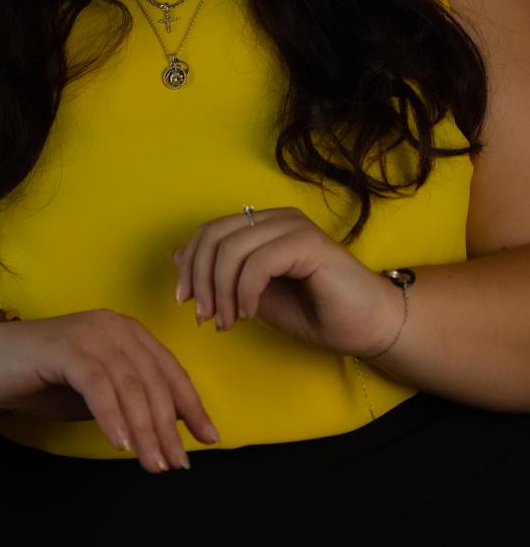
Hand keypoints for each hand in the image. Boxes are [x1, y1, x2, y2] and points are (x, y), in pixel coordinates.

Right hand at [0, 310, 220, 473]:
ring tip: (154, 464)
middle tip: (177, 463)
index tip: (209, 438)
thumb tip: (169, 430)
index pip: (168, 369)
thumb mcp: (95, 394)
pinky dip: (113, 416)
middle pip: (153, 379)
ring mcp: (90, 333)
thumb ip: (128, 401)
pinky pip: (98, 384)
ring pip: (130, 384)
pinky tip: (121, 444)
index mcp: (127, 332)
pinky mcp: (65, 347)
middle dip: (168, 426)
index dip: (191, 404)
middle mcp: (113, 326)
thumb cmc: (42, 380)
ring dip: (145, 428)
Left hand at [172, 206, 403, 356]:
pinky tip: (249, 314)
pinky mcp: (308, 243)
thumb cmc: (317, 313)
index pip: (210, 231)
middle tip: (204, 316)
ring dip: (221, 291)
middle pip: (214, 235)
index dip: (190, 264)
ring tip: (227, 321)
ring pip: (232, 248)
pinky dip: (244, 292)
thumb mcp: (255, 297)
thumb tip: (178, 256)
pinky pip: (258, 262)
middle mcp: (277, 219)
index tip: (186, 301)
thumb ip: (222, 276)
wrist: (368, 328)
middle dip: (200, 278)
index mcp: (264, 225)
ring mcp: (293, 227)